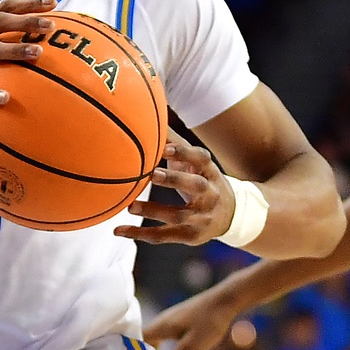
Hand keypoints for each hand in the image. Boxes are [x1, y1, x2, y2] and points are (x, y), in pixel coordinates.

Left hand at [115, 139, 234, 244]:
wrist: (231, 215)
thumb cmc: (203, 180)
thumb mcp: (196, 162)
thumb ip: (176, 143)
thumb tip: (152, 113)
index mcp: (210, 171)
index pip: (201, 158)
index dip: (184, 153)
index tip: (164, 148)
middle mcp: (210, 194)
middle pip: (196, 186)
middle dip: (175, 179)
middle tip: (151, 175)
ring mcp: (202, 217)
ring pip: (177, 214)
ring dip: (152, 210)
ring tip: (130, 206)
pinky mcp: (191, 236)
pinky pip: (164, 235)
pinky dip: (140, 233)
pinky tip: (118, 230)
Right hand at [142, 279, 239, 349]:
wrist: (226, 300)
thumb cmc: (209, 323)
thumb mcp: (191, 348)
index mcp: (160, 327)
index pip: (135, 342)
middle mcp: (161, 320)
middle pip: (142, 340)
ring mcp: (171, 318)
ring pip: (153, 336)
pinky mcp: (180, 317)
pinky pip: (162, 333)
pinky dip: (160, 344)